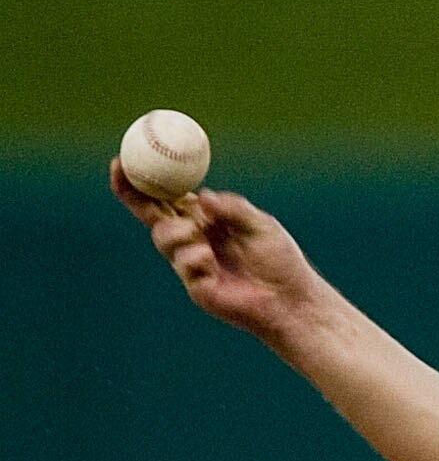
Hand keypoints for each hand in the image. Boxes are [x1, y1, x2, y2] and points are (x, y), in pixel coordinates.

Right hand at [110, 161, 326, 342]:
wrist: (293, 300)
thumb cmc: (280, 260)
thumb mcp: (260, 223)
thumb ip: (233, 208)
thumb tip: (202, 197)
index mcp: (204, 220)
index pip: (167, 198)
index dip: (144, 181)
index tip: (124, 160)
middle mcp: (192, 240)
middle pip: (151, 215)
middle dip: (132, 194)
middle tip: (123, 174)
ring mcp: (191, 264)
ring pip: (163, 238)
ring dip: (178, 231)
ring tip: (200, 235)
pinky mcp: (196, 287)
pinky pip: (184, 265)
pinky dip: (197, 258)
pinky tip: (213, 264)